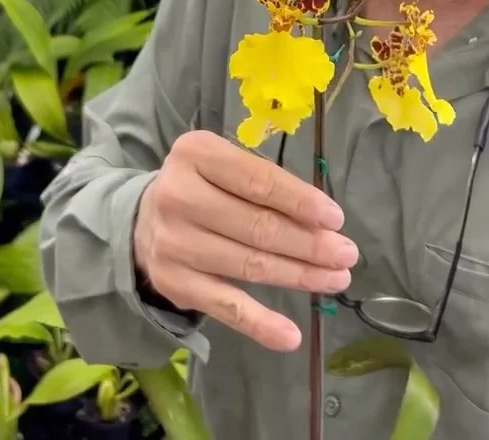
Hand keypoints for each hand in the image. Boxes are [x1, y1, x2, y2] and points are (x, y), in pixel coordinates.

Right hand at [133, 130, 357, 351]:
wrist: (142, 220)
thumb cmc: (201, 185)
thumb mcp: (223, 165)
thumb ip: (263, 183)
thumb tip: (322, 220)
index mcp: (196, 154)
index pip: (258, 181)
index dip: (300, 201)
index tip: (335, 219)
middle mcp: (179, 196)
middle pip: (257, 226)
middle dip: (309, 243)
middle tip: (346, 254)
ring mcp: (175, 244)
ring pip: (249, 265)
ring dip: (299, 276)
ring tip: (335, 279)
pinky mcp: (175, 284)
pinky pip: (226, 308)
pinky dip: (260, 324)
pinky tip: (290, 335)